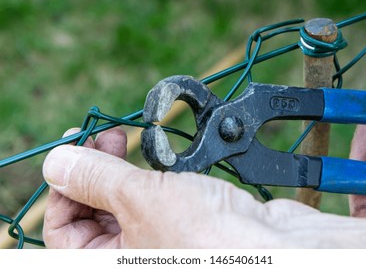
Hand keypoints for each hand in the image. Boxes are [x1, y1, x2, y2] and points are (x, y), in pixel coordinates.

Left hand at [43, 129, 365, 247]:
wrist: (285, 248)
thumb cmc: (212, 242)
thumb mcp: (140, 200)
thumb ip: (94, 177)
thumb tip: (57, 160)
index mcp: (110, 264)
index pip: (62, 228)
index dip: (63, 184)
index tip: (73, 146)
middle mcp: (133, 255)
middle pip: (93, 209)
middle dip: (95, 167)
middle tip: (105, 133)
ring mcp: (160, 238)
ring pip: (124, 197)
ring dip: (123, 164)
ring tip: (127, 137)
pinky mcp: (186, 219)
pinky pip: (155, 192)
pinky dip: (151, 170)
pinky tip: (158, 152)